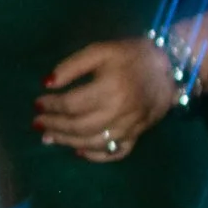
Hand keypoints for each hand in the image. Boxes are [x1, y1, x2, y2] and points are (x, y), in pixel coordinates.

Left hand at [34, 38, 175, 163]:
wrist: (170, 67)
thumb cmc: (130, 56)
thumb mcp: (100, 51)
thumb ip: (72, 66)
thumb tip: (47, 84)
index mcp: (110, 89)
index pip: (71, 104)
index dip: (51, 106)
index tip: (37, 104)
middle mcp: (120, 112)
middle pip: (79, 126)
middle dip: (54, 126)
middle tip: (37, 123)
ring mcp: (130, 127)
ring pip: (93, 142)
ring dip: (68, 142)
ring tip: (49, 138)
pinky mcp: (138, 135)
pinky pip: (116, 153)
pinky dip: (96, 156)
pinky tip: (79, 152)